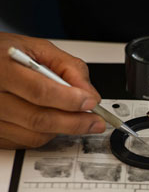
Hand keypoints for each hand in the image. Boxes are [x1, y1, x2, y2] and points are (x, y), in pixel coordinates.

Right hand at [0, 32, 105, 148]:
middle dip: (75, 122)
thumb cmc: (4, 54)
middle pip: (39, 119)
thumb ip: (68, 68)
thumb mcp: (37, 48)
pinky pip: (26, 142)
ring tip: (75, 118)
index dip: (70, 100)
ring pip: (35, 135)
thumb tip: (90, 94)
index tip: (91, 103)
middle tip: (96, 122)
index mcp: (0, 68)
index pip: (40, 91)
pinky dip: (46, 135)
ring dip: (62, 129)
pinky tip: (53, 121)